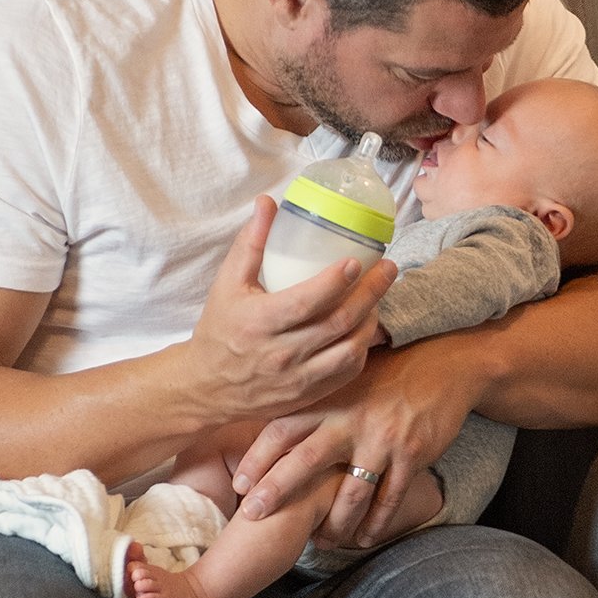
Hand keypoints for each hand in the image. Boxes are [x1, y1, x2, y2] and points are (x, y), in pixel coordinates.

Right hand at [185, 199, 394, 424]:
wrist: (209, 387)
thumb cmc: (219, 330)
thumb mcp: (227, 284)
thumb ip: (250, 244)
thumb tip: (268, 203)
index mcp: (260, 322)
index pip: (306, 302)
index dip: (335, 282)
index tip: (357, 261)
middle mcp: (282, 354)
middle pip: (338, 323)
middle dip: (370, 293)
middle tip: (388, 269)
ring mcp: (298, 378)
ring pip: (350, 350)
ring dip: (371, 320)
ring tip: (378, 296)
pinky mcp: (309, 394)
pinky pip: (347, 371)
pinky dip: (362, 347)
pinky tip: (365, 326)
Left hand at [233, 335, 484, 547]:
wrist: (443, 366)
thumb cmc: (388, 373)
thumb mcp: (345, 378)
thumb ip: (315, 400)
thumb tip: (271, 421)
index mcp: (329, 399)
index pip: (282, 429)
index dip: (257, 458)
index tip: (238, 484)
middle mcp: (350, 419)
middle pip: (306, 461)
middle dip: (276, 491)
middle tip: (253, 516)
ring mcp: (381, 439)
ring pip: (350, 493)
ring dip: (333, 523)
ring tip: (320, 542)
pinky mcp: (410, 455)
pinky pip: (388, 498)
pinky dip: (376, 523)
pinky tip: (364, 539)